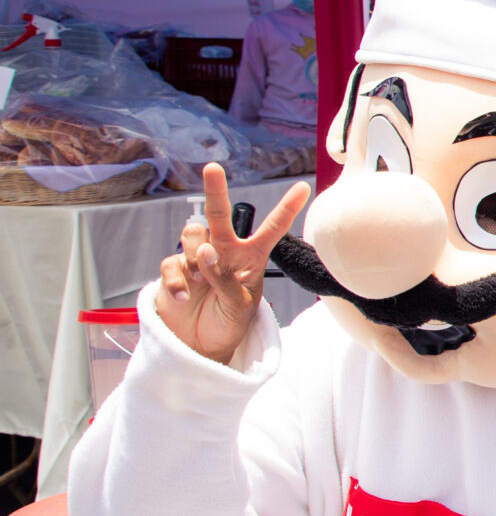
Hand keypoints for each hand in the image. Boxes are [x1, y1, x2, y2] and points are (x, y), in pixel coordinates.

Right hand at [153, 162, 309, 366]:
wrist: (201, 346)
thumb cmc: (229, 324)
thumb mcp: (240, 306)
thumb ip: (227, 279)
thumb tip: (207, 251)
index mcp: (251, 257)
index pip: (272, 229)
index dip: (287, 209)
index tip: (303, 187)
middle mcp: (224, 251)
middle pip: (219, 215)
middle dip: (216, 190)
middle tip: (212, 168)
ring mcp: (197, 259)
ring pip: (192, 236)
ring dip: (196, 257)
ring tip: (201, 282)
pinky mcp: (174, 271)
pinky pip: (171, 263)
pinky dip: (177, 279)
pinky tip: (184, 296)